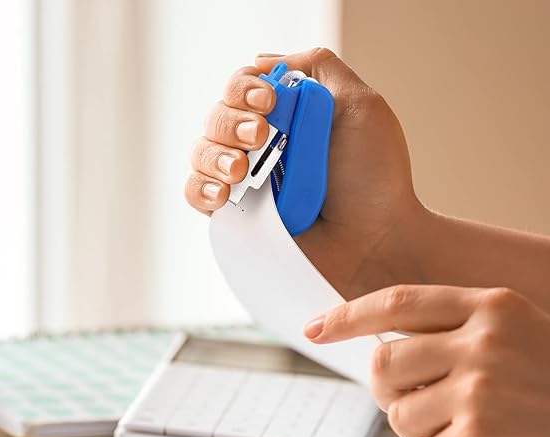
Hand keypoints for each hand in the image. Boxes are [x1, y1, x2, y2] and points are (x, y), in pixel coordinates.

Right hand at [185, 47, 425, 298]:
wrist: (373, 241)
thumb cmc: (375, 179)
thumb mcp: (360, 105)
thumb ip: (318, 67)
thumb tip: (262, 62)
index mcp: (286, 119)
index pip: (242, 89)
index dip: (245, 88)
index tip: (269, 101)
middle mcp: (261, 149)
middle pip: (217, 117)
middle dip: (231, 122)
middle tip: (261, 137)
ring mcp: (247, 184)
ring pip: (201, 153)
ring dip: (217, 155)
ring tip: (243, 171)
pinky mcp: (237, 219)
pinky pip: (195, 194)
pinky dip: (201, 188)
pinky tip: (224, 193)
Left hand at [304, 285, 549, 436]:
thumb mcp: (516, 338)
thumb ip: (454, 336)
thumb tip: (382, 355)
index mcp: (489, 305)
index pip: (397, 302)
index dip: (349, 316)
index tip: (316, 328)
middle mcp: (481, 338)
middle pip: (383, 366)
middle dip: (394, 397)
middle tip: (428, 413)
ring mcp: (480, 385)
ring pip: (400, 418)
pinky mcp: (481, 435)